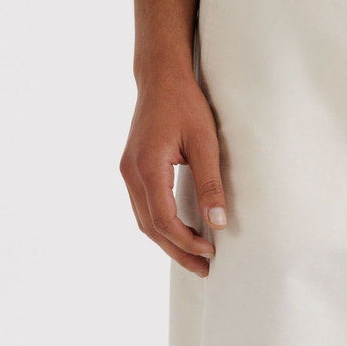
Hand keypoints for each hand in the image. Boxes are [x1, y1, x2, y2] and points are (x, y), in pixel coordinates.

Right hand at [120, 70, 226, 277]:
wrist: (161, 77)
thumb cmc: (185, 103)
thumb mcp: (206, 142)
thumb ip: (210, 183)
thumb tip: (218, 222)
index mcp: (146, 166)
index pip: (163, 219)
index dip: (186, 240)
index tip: (210, 251)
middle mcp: (131, 172)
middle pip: (151, 227)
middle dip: (177, 251)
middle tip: (204, 269)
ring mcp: (128, 172)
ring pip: (144, 221)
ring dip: (168, 242)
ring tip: (195, 258)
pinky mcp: (133, 170)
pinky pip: (143, 208)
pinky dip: (161, 226)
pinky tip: (181, 234)